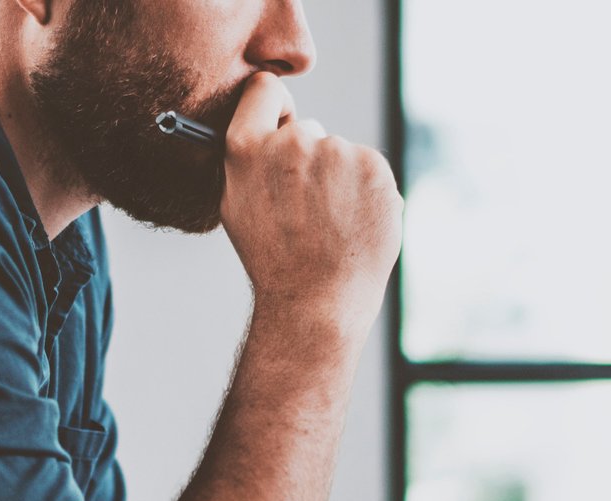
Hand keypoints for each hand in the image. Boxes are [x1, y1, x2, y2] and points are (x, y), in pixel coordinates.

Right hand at [217, 71, 403, 335]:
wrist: (316, 302)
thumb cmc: (273, 261)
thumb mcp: (236, 206)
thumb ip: (248, 161)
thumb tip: (266, 131)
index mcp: (247, 148)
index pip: (264, 89)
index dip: (274, 106)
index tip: (282, 125)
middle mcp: (292, 141)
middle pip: (308, 130)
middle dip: (310, 160)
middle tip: (307, 210)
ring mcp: (337, 152)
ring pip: (341, 154)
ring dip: (340, 180)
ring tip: (331, 226)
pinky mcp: (374, 166)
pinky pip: (369, 170)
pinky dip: (367, 193)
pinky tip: (354, 225)